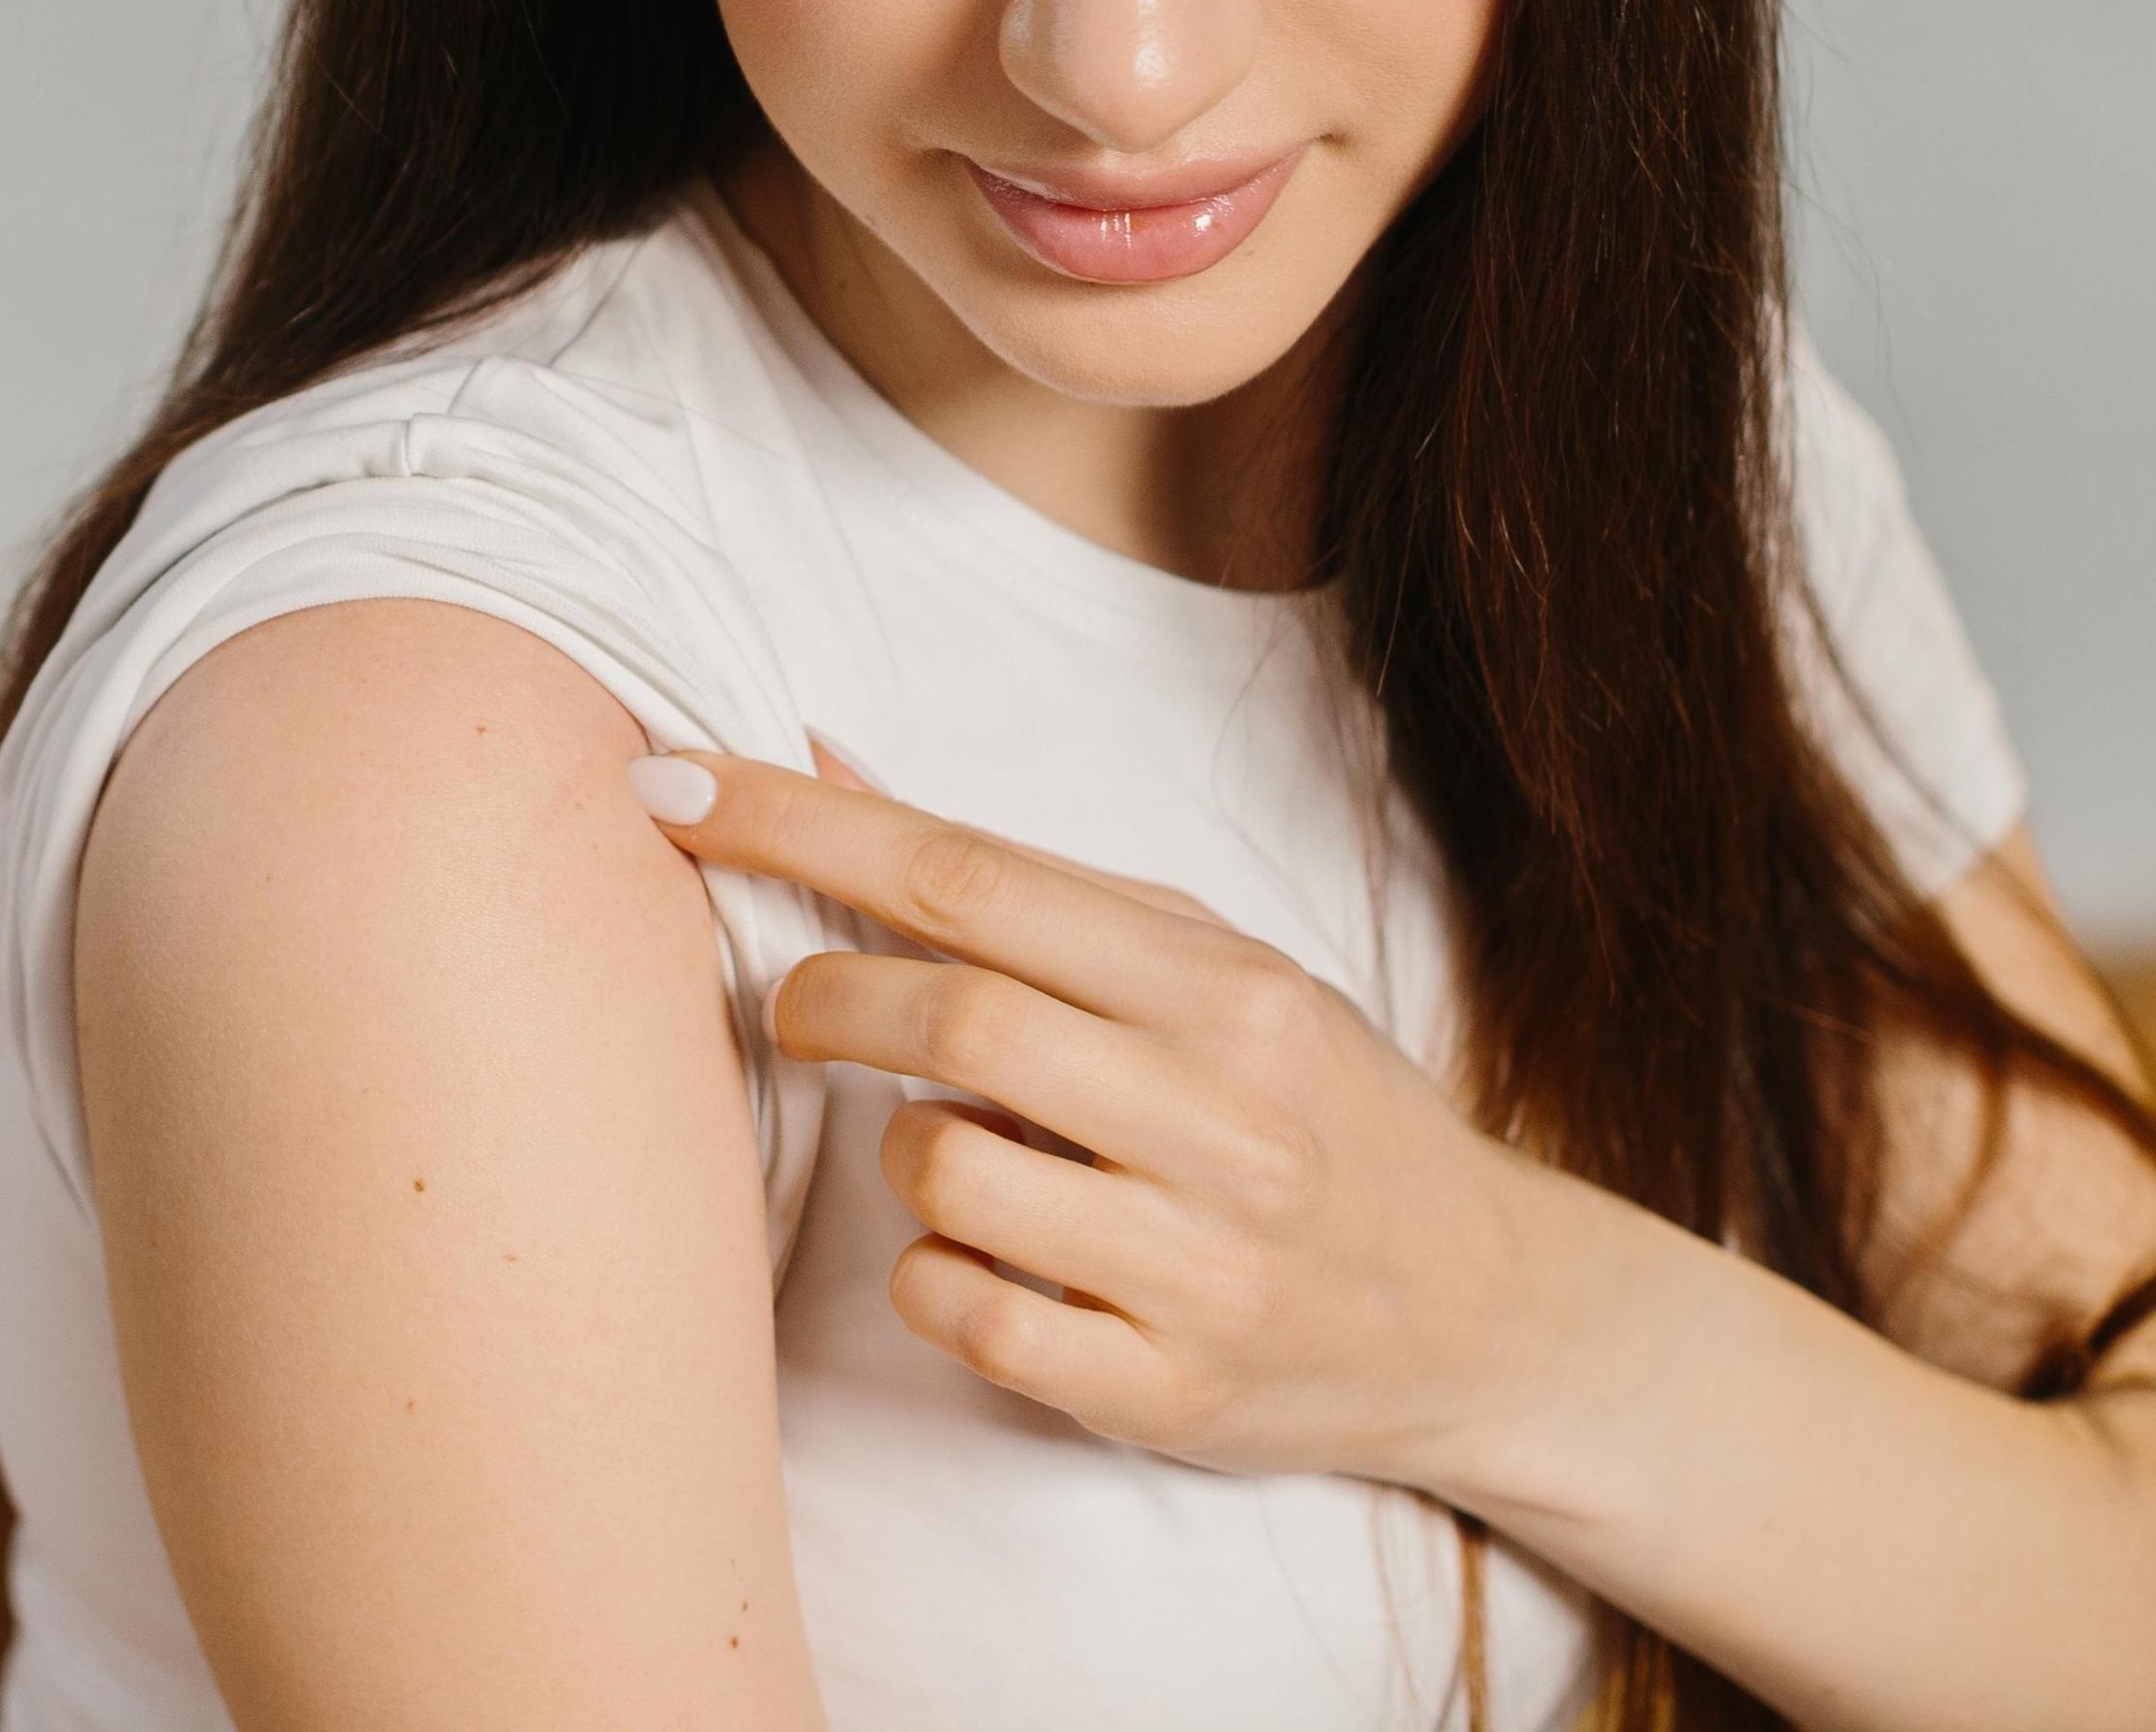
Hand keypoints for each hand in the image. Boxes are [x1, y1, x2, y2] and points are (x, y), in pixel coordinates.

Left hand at [632, 749, 1596, 1488]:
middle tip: (798, 1009)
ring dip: (895, 1150)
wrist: (1488, 1316)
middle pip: (945, 1019)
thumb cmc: (1313, 1109)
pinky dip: (930, 1274)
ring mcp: (1200, 1267)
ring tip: (957, 1147)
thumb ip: (1022, 883)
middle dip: (822, 1000)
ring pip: (938, 1173)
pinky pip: (964, 1315)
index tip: (666, 787)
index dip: (793, 826)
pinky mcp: (1168, 1394)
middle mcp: (1222, 1121)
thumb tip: (817, 762)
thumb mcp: (1209, 965)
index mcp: (1224, 990)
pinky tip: (982, 1253)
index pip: (964, 876)